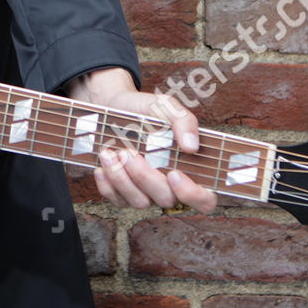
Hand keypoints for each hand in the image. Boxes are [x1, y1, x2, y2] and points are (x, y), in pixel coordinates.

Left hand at [65, 67, 218, 213]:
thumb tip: (191, 147)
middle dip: (145, 177)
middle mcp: (169, 186)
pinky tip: (102, 163)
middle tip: (129, 153)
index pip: (205, 200)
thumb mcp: (167, 106)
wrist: (113, 105)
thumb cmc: (145, 109)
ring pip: (139, 202)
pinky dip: (107, 184)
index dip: (192, 195)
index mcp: (189, 168)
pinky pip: (116, 200)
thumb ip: (184, 121)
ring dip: (122, 179)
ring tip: (109, 153)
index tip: (174, 174)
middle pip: (166, 200)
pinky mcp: (122, 194)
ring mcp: (145, 192)